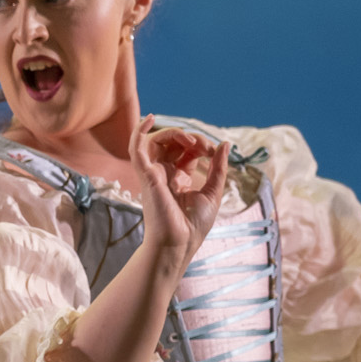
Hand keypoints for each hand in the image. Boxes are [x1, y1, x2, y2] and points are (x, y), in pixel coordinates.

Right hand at [134, 118, 228, 271]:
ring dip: (174, 133)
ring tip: (191, 141)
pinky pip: (136, 149)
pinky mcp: (146, 176)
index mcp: (177, 177)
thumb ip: (218, 167)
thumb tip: (224, 144)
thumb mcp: (213, 191)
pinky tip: (149, 118)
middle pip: (171, 142)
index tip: (214, 153)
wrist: (179, 243)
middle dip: (191, 138)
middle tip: (206, 148)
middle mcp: (163, 173)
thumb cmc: (193, 225)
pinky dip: (139, 132)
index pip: (186, 150)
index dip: (201, 144)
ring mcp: (152, 174)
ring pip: (155, 141)